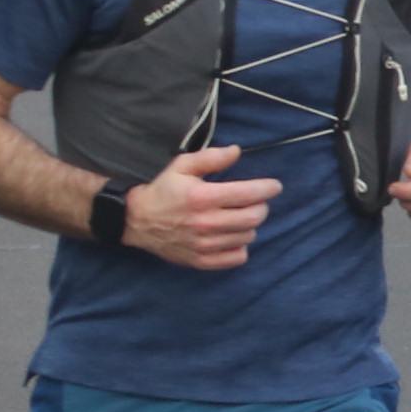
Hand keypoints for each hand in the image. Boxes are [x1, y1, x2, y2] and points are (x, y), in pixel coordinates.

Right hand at [120, 143, 278, 269]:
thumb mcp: (182, 166)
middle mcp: (205, 223)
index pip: (248, 194)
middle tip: (256, 202)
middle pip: (253, 218)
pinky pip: (236, 258)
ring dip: (250, 226)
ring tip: (240, 217)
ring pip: (247, 237)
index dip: (267, 189)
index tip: (274, 186)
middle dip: (261, 207)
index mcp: (202, 197)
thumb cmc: (162, 190)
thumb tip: (237, 151)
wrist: (136, 220)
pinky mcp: (200, 261)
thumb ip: (211, 157)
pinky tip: (232, 236)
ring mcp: (203, 245)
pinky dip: (240, 247)